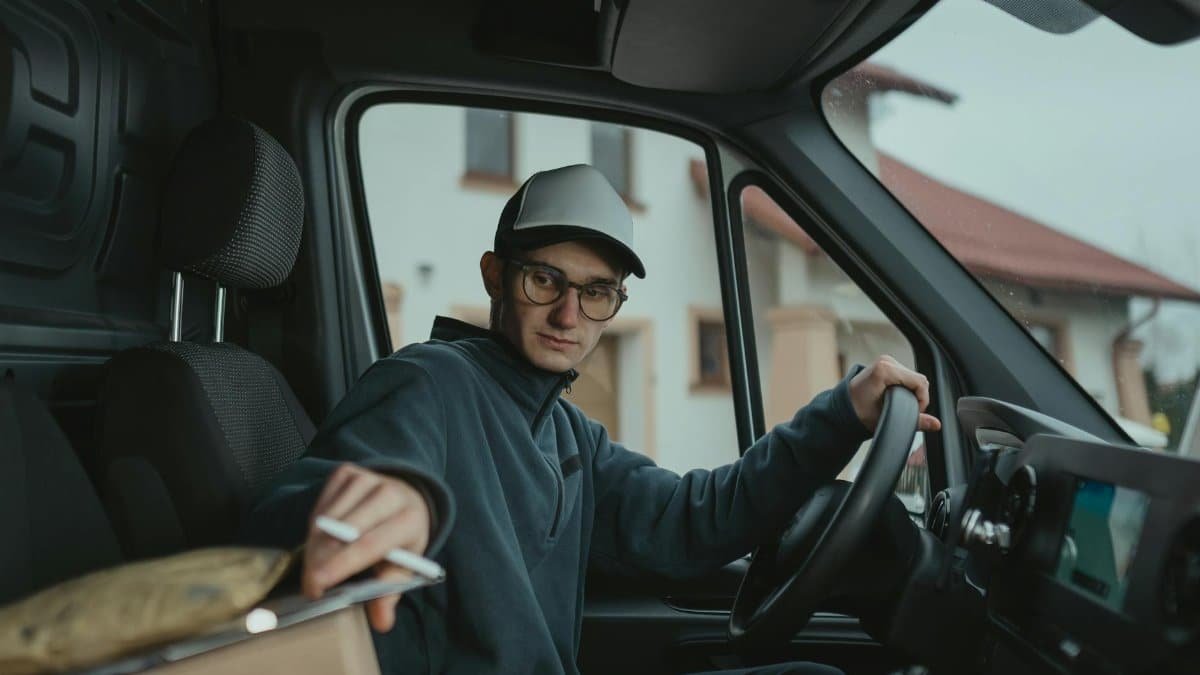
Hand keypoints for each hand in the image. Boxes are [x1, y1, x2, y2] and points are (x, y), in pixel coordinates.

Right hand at [302, 464, 431, 631]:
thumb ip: (390, 592)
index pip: (369, 544)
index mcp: (409, 518)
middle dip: (320, 562)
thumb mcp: (405, 564)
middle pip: (342, 532)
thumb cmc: (402, 536)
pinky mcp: (347, 472)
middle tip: (311, 587)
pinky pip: (320, 505)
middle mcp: (389, 492)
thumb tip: (381, 621)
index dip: (341, 565)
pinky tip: (325, 538)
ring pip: (326, 519)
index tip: (317, 585)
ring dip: (315, 547)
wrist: (405, 495)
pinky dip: (315, 527)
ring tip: (318, 565)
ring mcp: (367, 478)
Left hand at [849, 355, 941, 432]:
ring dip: (911, 392)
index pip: (920, 382)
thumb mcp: (887, 419)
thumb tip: (936, 424)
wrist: (842, 408)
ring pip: (913, 377)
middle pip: (918, 379)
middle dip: (917, 397)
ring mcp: (886, 361)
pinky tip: (896, 397)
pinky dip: (906, 387)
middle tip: (906, 411)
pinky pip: (906, 375)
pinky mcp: (886, 364)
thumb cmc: (859, 413)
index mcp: (884, 370)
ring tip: (899, 405)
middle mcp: (886, 361)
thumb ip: (915, 421)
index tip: (913, 412)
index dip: (921, 400)